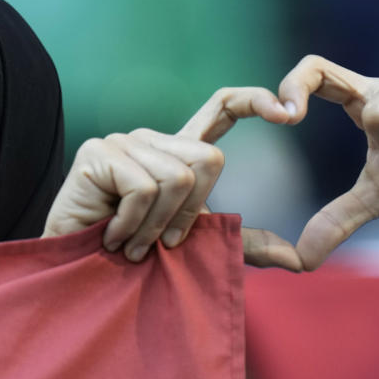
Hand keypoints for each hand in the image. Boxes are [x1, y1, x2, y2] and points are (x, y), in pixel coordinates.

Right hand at [43, 87, 301, 267]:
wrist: (79, 277)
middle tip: (161, 244)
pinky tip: (112, 237)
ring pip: (176, 178)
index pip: (221, 108)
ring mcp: (123, 142)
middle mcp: (151, 140)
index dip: (253, 101)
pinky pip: (143, 189)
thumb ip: (240, 244)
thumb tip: (299, 261)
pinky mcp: (97, 153)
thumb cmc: (134, 260)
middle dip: (191, 214)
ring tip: (132, 245)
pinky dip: (133, 226)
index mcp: (177, 153)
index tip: (289, 113)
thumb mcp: (196, 248)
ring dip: (157, 227)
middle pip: (208, 159)